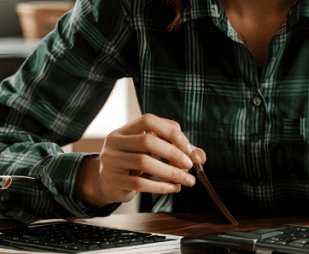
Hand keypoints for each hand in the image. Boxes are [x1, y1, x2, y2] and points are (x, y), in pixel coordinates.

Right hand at [77, 113, 205, 206]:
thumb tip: (200, 156)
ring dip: (171, 172)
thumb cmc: (134, 164)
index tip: (187, 148)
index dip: (170, 131)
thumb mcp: (152, 153)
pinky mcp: (113, 181)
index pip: (148, 121)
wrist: (108, 184)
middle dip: (173, 153)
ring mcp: (110, 161)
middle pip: (147, 141)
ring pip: (144, 163)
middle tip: (189, 165)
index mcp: (124, 130)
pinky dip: (161, 186)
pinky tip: (174, 188)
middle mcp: (114, 142)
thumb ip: (176, 150)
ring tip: (187, 180)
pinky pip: (140, 184)